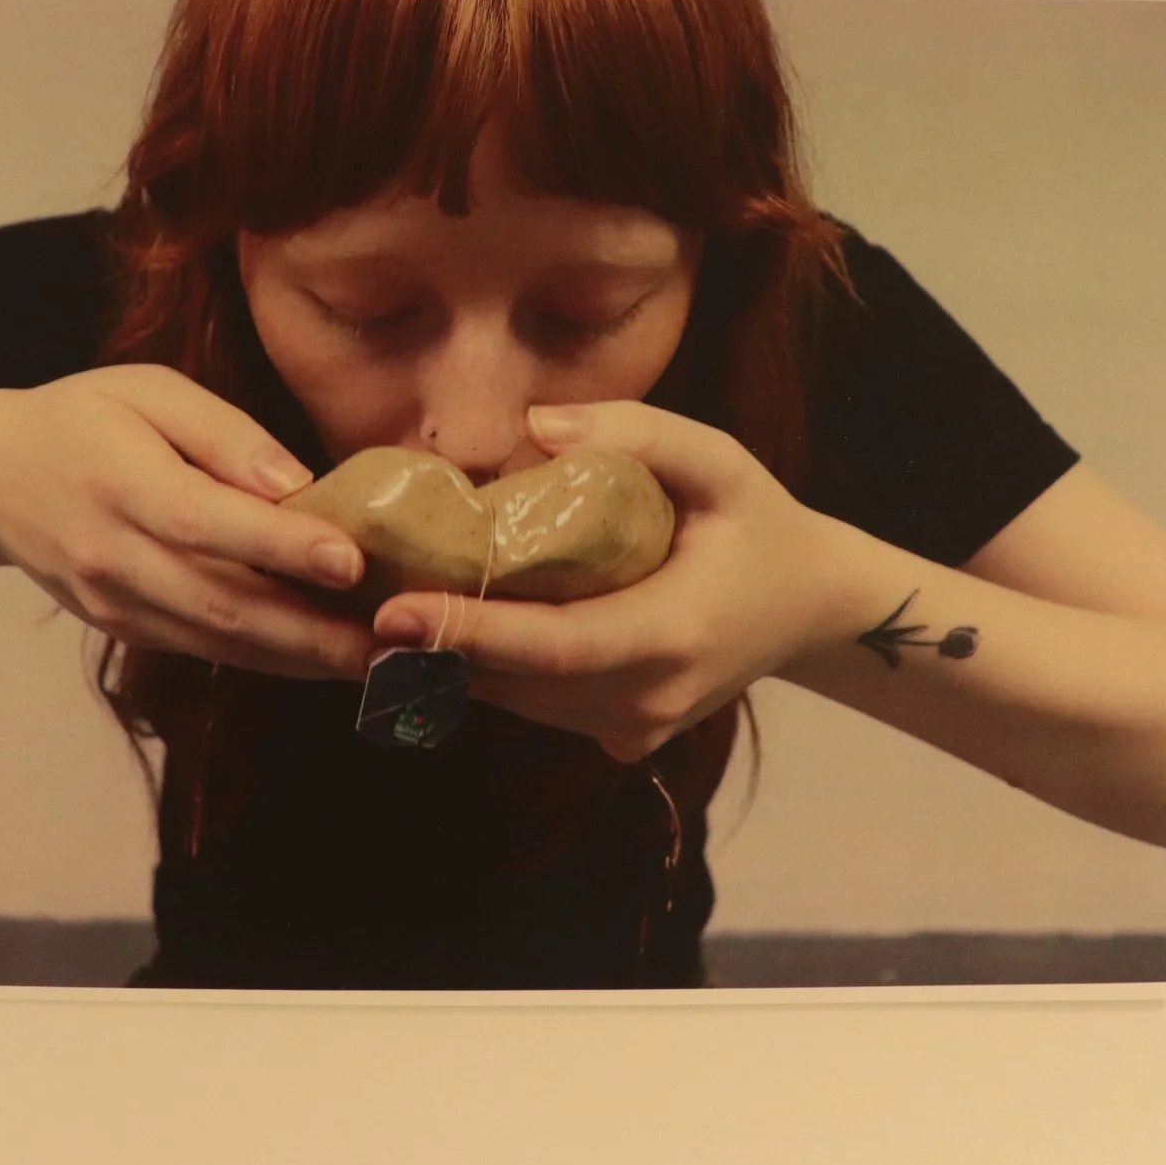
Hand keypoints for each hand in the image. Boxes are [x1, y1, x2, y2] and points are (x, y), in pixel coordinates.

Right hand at [0, 364, 377, 679]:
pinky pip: (204, 649)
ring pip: (219, 642)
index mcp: (121, 483)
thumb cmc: (84, 417)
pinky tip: (323, 657)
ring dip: (302, 659)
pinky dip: (267, 659)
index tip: (353, 561)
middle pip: (223, 604)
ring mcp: (116, 603)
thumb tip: (296, 483)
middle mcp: (115, 555)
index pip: (209, 522)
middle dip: (314, 632)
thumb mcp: (149, 391)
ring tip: (378, 662)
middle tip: (393, 644)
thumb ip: (224, 433)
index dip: (282, 547)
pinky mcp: (122, 628)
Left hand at [368, 401, 840, 761]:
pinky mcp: (622, 738)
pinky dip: (490, 670)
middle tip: (353, 605)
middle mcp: (645, 700)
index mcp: (670, 636)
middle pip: (518, 682)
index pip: (550, 645)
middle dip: (434, 647)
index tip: (393, 612)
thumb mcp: (720, 460)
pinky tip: (440, 629)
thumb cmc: (759, 523)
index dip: (468, 632)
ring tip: (376, 613)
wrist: (812, 606)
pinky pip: (538, 706)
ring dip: (451, 661)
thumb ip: (638, 433)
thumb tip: (537, 426)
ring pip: (519, 702)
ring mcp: (633, 730)